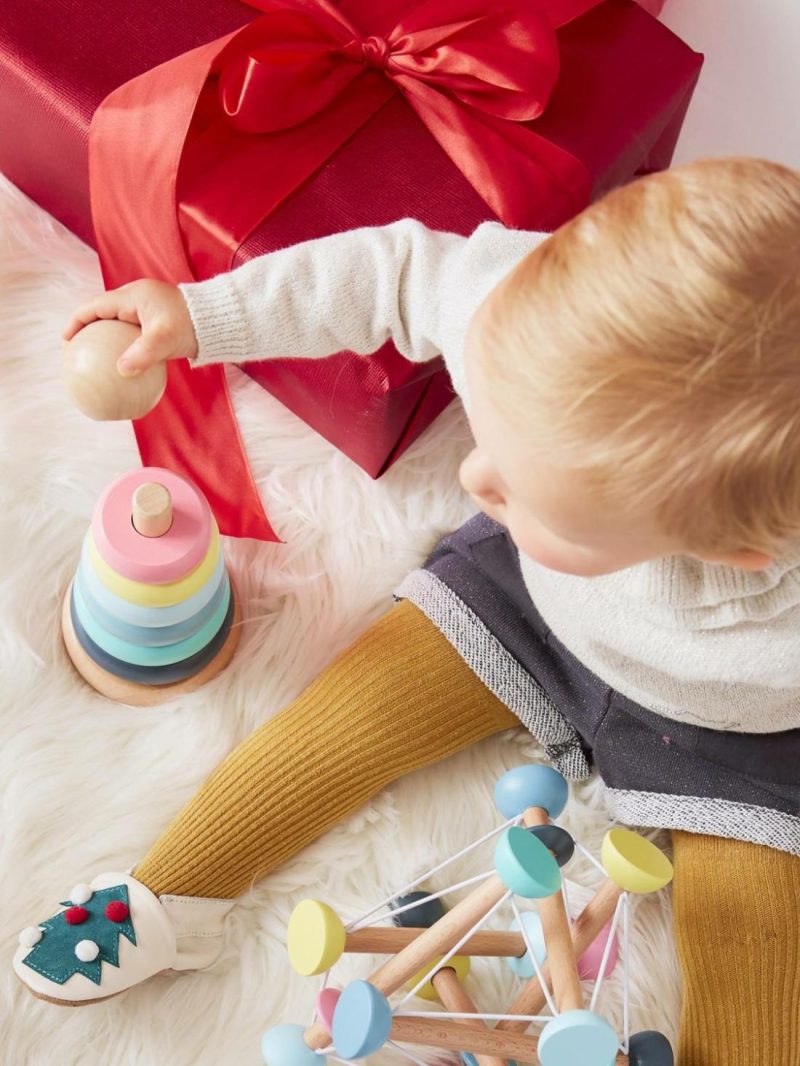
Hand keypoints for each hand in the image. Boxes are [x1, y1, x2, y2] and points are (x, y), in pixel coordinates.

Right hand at [61, 279, 198, 376]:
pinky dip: (125, 348)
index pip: (96, 306)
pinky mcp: (159, 323)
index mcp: (134, 296)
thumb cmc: (193, 325)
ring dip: (106, 340)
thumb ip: (142, 354)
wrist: (221, 320)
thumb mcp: (165, 340)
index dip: (77, 321)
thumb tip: (121, 371)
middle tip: (77, 352)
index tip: (67, 340)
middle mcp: (139, 299)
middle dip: (88, 330)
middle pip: (103, 313)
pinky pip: (134, 335)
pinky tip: (124, 369)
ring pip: (118, 325)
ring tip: (95, 360)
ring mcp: (149, 311)